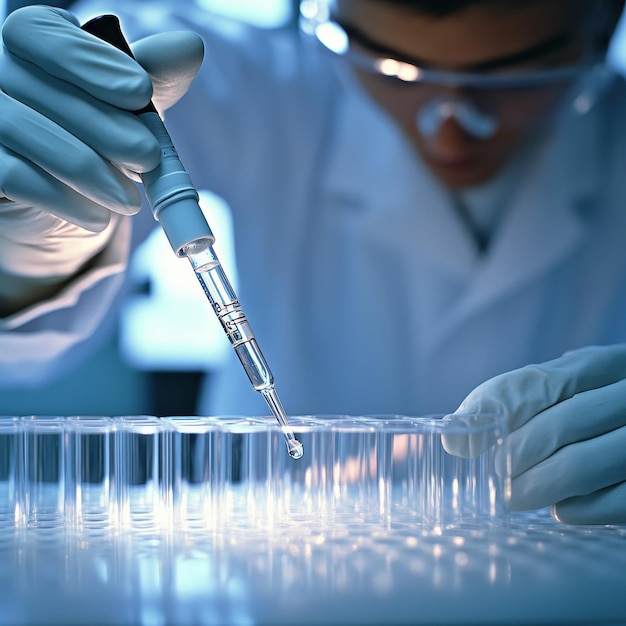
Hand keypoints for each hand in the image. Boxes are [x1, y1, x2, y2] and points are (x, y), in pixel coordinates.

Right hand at [0, 6, 202, 310]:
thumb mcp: (130, 112)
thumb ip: (152, 77)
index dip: (89, 60)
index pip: (43, 32)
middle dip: (105, 126)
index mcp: (33, 47)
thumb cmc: (98, 149)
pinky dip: (62, 199)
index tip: (140, 92)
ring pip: (26, 131)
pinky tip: (97, 217)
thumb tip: (189, 46)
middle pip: (39, 86)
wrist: (63, 211)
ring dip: (89, 169)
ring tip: (130, 200)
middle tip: (149, 158)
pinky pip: (12, 174)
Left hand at [453, 344, 625, 524]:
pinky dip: (578, 510)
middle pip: (558, 425)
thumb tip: (455, 436)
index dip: (494, 413)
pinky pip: (614, 502)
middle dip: (514, 456)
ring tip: (513, 498)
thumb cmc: (594, 410)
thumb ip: (513, 401)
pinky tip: (560, 508)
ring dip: (536, 486)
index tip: (461, 443)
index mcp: (601, 365)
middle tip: (492, 476)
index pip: (537, 382)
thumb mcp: (565, 389)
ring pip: (581, 465)